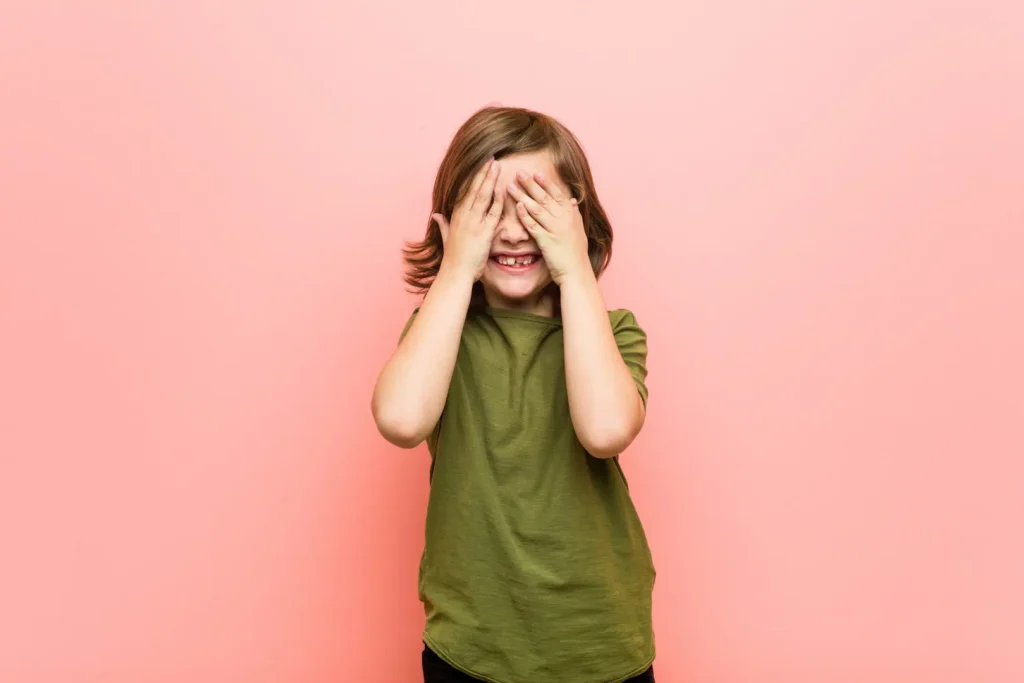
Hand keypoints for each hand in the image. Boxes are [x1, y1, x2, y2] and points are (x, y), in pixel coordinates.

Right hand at [432, 159, 503, 281]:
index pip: (466, 191)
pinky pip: (492, 212)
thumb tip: (435, 215)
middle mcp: (463, 216)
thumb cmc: (453, 258)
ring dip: (489, 179)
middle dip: (482, 172)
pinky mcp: (483, 232)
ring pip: (482, 196)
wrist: (455, 273)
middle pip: (474, 189)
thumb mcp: (445, 238)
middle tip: (490, 158)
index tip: (480, 165)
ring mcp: (473, 223)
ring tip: (495, 165)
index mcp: (456, 216)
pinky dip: (497, 200)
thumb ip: (442, 225)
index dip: (473, 177)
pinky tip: (501, 188)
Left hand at [507, 170, 589, 284]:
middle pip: (544, 197)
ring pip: (536, 208)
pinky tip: (517, 207)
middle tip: (519, 172)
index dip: (546, 183)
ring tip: (511, 186)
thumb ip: (574, 213)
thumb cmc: (577, 253)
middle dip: (531, 184)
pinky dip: (525, 216)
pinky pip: (534, 226)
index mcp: (571, 215)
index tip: (536, 172)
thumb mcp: (579, 230)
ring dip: (523, 196)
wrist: (577, 272)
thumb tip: (572, 200)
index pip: (557, 194)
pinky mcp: (547, 241)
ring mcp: (555, 229)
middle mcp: (563, 219)